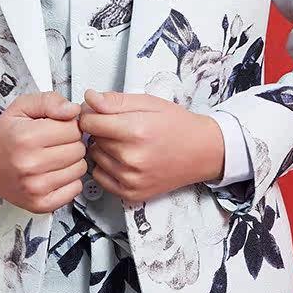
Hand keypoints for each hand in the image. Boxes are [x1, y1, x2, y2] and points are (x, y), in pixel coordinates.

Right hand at [0, 91, 87, 212]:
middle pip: (78, 149)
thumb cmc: (5, 135)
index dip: (68, 124)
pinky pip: (74, 189)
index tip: (57, 127)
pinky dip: (69, 180)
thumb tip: (73, 110)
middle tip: (54, 142)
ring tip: (54, 156)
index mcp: (26, 137)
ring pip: (79, 168)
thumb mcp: (22, 107)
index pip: (73, 128)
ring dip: (71, 161)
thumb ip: (49, 101)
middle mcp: (29, 165)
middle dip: (71, 142)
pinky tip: (55, 172)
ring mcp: (35, 187)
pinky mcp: (39, 204)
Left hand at [78, 88, 225, 202]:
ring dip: (103, 148)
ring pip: (95, 158)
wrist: (203, 152)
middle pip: (93, 139)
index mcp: (136, 130)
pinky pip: (100, 177)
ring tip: (125, 142)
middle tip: (121, 126)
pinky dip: (106, 167)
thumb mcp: (149, 102)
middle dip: (101, 129)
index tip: (99, 113)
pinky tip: (123, 158)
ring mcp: (131, 179)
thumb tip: (89, 98)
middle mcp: (132, 158)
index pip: (90, 122)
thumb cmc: (178, 125)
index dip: (91, 113)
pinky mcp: (132, 193)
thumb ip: (116, 101)